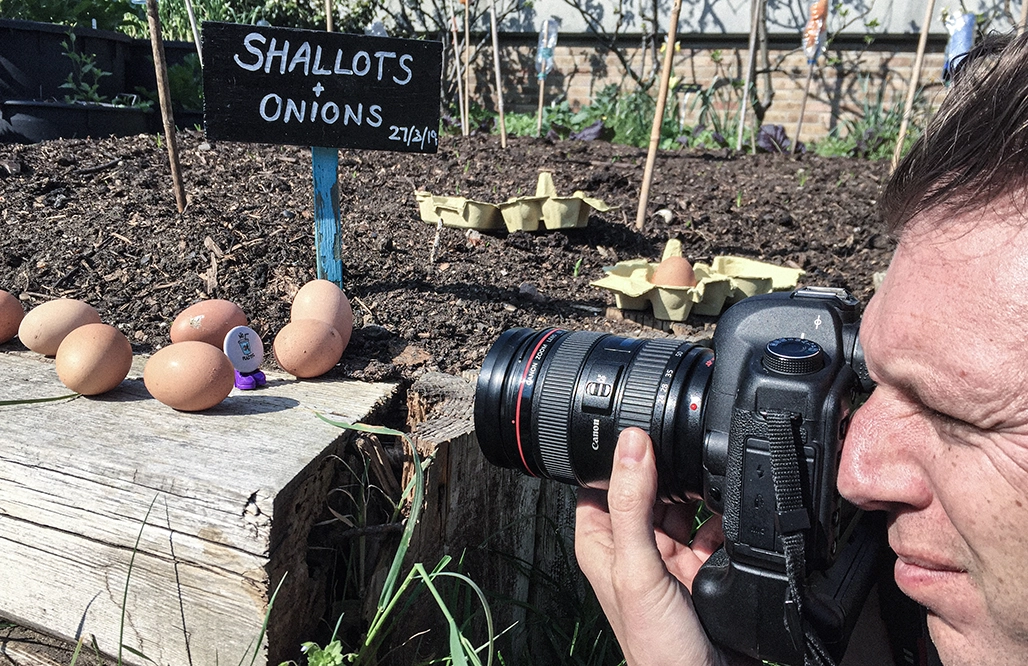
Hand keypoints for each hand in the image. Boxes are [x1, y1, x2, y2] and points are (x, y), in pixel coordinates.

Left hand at [575, 427, 753, 665]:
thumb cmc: (657, 648)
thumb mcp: (638, 568)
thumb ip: (632, 504)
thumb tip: (630, 442)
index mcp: (601, 541)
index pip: (601, 479)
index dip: (619, 453)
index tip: (643, 426)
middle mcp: (632, 545)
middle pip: (648, 486)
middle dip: (670, 471)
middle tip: (689, 452)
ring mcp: (668, 557)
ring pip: (684, 504)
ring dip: (700, 494)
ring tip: (713, 483)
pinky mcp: (701, 567)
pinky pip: (715, 528)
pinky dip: (726, 519)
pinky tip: (734, 513)